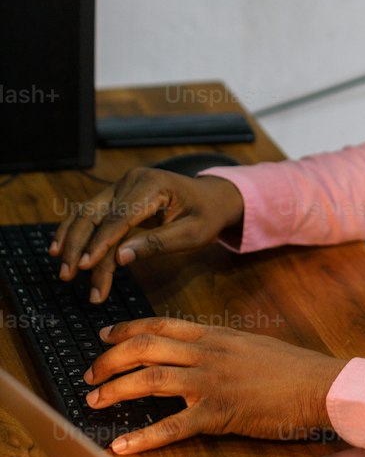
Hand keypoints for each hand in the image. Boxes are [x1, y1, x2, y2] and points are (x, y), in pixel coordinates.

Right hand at [49, 168, 246, 303]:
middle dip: (79, 246)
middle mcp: (132, 180)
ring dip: (71, 241)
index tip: (86, 266)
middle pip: (96, 213)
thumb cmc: (206, 216)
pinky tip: (61, 249)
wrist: (212, 198)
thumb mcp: (192, 234)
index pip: (119, 217)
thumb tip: (120, 258)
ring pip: (87, 213)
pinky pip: (90, 213)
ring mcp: (121, 185)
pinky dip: (74, 231)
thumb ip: (157, 244)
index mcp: (153, 185)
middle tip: (68, 276)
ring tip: (62, 270)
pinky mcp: (116, 195)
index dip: (101, 243)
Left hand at [82, 317, 349, 453]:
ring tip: (95, 401)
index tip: (104, 336)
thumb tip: (198, 351)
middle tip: (91, 374)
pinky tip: (123, 446)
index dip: (127, 329)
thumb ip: (221, 347)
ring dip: (116, 390)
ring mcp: (211, 382)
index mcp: (216, 335)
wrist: (318, 385)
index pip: (161, 325)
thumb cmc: (292, 369)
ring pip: (150, 380)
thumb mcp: (251, 345)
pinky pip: (173, 426)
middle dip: (110, 360)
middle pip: (145, 348)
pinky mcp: (219, 413)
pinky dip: (144, 437)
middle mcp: (208, 353)